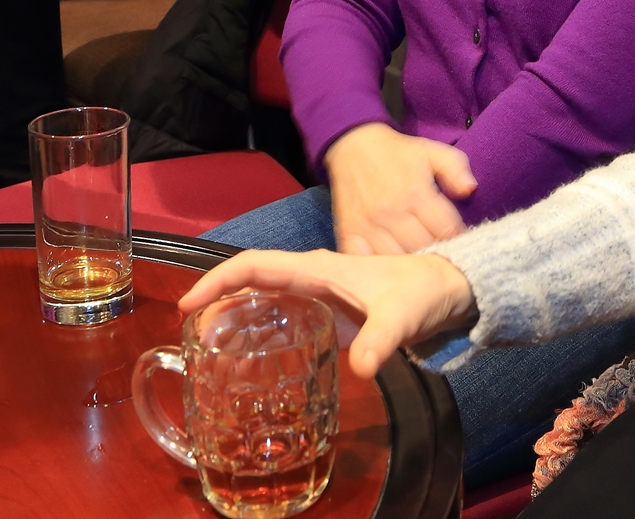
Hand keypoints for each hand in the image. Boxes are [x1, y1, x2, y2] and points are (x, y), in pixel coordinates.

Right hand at [178, 249, 475, 378]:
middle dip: (216, 301)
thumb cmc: (420, 293)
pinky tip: (250, 355)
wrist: (445, 288)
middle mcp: (310, 276)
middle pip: (250, 280)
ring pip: (262, 296)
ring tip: (208, 348)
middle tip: (190, 336)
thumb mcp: (401, 317)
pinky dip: (257, 327)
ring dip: (233, 314)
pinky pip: (280, 312)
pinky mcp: (325, 309)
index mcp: (317, 269)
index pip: (255, 265)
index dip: (219, 280)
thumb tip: (361, 369)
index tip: (190, 303)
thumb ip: (382, 340)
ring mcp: (316, 291)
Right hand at [323, 122, 475, 255]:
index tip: (460, 241)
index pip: (446, 230)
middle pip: (424, 248)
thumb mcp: (431, 151)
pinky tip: (391, 269)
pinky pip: (366, 262)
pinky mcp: (350, 232)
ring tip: (420, 266)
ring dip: (412, 266)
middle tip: (442, 255)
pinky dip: (380, 269)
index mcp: (416, 192)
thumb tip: (470, 190)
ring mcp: (369, 225)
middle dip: (438, 254)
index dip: (458, 239)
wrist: (352, 146)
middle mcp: (392, 211)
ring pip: (398, 260)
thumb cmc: (397, 153)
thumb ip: (455, 167)